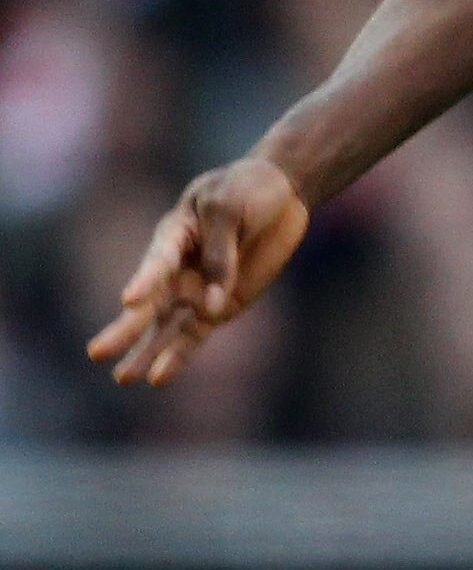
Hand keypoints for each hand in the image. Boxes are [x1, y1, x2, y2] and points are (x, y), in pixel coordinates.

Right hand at [88, 156, 309, 386]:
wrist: (278, 194)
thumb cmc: (245, 191)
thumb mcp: (230, 208)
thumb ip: (220, 253)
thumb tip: (211, 304)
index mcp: (174, 234)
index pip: (158, 261)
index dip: (145, 280)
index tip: (129, 300)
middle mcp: (177, 268)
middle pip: (150, 303)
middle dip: (126, 328)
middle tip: (97, 352)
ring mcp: (196, 290)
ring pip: (165, 327)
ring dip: (145, 352)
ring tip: (122, 378)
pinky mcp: (219, 308)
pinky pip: (194, 336)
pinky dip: (178, 356)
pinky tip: (158, 377)